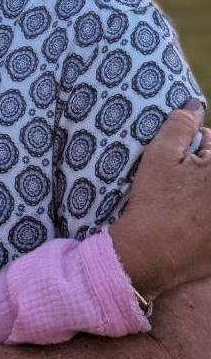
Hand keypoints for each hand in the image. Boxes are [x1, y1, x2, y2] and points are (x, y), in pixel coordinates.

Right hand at [109, 100, 210, 298]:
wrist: (154, 254)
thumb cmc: (155, 203)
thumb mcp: (159, 157)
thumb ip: (180, 125)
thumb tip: (195, 103)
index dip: (198, 146)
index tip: (184, 159)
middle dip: (201, 167)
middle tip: (183, 181)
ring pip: (207, 188)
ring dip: (200, 189)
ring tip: (189, 202)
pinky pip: (209, 213)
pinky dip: (204, 213)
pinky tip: (196, 220)